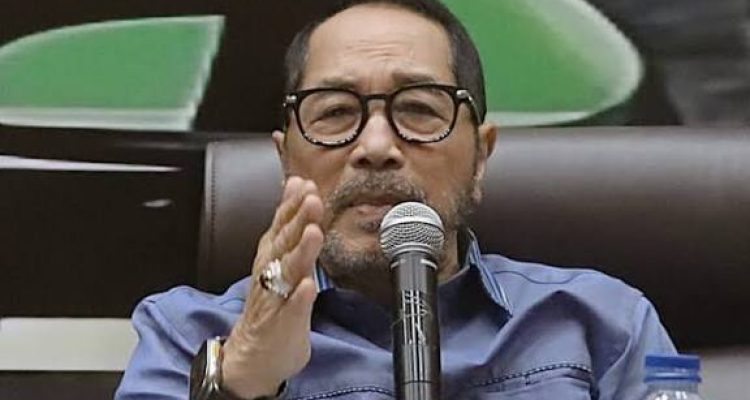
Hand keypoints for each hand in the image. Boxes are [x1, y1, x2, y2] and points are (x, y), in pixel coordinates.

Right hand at [221, 176, 324, 398]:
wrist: (254, 354)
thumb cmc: (272, 302)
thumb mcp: (280, 255)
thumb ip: (289, 222)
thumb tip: (298, 185)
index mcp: (272, 254)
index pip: (282, 224)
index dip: (292, 203)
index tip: (304, 183)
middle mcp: (271, 272)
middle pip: (285, 241)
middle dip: (298, 219)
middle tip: (311, 199)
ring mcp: (277, 297)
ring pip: (288, 271)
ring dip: (300, 251)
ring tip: (312, 233)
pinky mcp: (284, 322)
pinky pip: (292, 308)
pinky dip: (299, 297)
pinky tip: (308, 285)